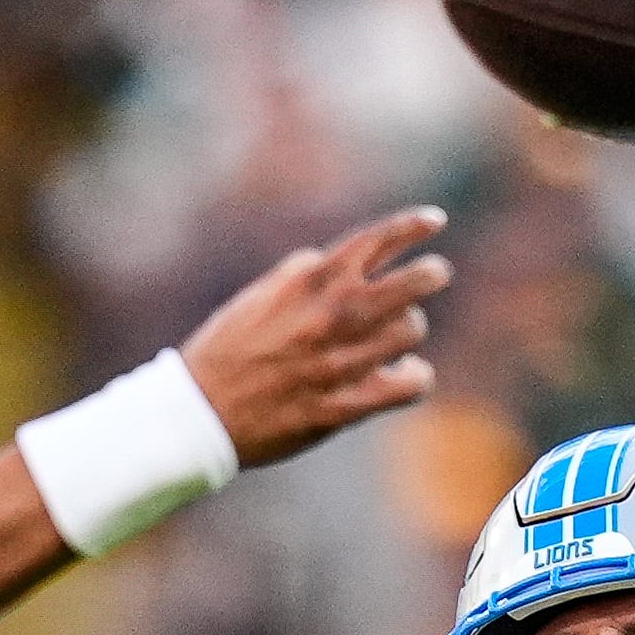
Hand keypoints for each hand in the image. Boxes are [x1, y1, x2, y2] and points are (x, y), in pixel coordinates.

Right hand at [179, 207, 451, 466]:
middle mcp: (330, 316)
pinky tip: (404, 374)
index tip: (434, 222)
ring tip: (396, 340)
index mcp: (308, 283)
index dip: (412, 227)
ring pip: (411, 332)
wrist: (200, 412)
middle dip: (431, 275)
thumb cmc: (226, 351)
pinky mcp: (344, 406)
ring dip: (408, 332)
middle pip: (413, 284)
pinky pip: (409, 385)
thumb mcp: (258, 296)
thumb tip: (329, 261)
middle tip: (434, 275)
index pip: (375, 241)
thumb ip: (299, 274)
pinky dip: (415, 377)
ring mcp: (339, 362)